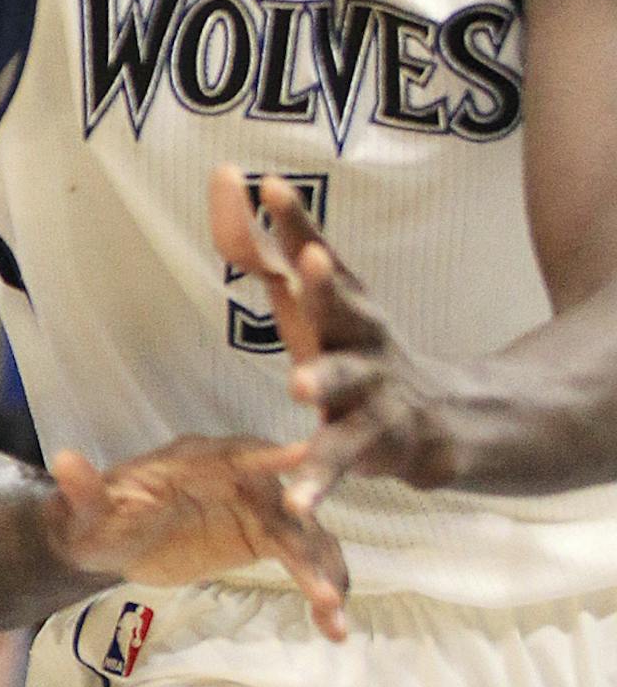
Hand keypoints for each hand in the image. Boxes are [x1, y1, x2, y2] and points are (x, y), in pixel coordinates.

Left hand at [49, 435, 349, 641]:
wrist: (108, 541)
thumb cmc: (97, 517)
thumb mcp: (87, 509)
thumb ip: (83, 488)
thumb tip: (64, 462)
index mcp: (197, 460)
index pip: (237, 454)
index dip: (269, 455)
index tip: (306, 455)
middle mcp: (237, 477)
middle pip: (284, 500)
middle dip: (307, 535)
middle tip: (326, 579)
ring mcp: (256, 507)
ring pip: (302, 535)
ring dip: (323, 571)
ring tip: (334, 613)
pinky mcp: (264, 538)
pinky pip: (302, 562)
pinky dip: (320, 590)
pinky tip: (332, 629)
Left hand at [209, 167, 461, 513]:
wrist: (446, 420)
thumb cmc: (361, 350)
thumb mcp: (324, 303)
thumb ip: (281, 253)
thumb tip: (240, 184)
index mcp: (345, 306)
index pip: (317, 255)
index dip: (296, 222)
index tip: (268, 184)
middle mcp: (362, 341)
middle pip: (343, 312)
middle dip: (326, 289)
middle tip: (312, 265)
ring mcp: (372, 394)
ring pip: (346, 387)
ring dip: (323, 381)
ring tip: (296, 385)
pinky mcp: (373, 446)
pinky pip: (340, 464)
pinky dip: (318, 482)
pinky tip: (298, 502)